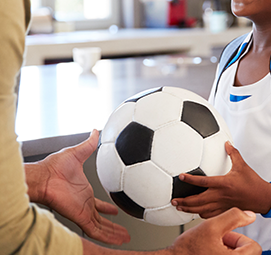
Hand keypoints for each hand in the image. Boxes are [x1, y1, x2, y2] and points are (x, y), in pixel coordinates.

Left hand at [25, 130, 129, 245]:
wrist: (44, 176)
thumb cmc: (54, 166)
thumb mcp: (78, 152)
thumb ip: (88, 144)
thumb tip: (95, 132)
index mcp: (84, 192)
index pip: (97, 204)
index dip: (106, 208)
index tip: (115, 210)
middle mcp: (84, 204)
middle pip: (101, 220)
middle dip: (112, 226)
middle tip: (124, 231)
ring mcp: (82, 212)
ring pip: (101, 228)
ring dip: (113, 233)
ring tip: (125, 238)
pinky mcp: (80, 217)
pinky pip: (96, 230)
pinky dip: (107, 236)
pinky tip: (117, 239)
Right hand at [171, 208, 261, 254]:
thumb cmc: (189, 249)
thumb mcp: (211, 226)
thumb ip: (233, 217)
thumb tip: (250, 215)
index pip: (254, 247)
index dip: (238, 237)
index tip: (224, 236)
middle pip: (247, 252)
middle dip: (232, 243)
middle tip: (216, 241)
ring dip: (227, 249)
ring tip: (211, 247)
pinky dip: (221, 254)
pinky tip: (209, 252)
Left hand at [172, 142, 270, 217]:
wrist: (263, 198)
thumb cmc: (253, 182)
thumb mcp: (242, 165)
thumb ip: (233, 153)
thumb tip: (226, 143)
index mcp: (223, 183)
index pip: (202, 182)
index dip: (190, 180)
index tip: (180, 177)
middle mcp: (220, 196)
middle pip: (198, 201)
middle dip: (184, 201)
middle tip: (173, 200)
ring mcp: (222, 205)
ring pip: (202, 210)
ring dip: (189, 209)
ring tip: (179, 207)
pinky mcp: (225, 211)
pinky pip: (210, 215)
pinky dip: (200, 214)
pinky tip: (195, 212)